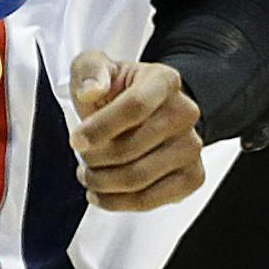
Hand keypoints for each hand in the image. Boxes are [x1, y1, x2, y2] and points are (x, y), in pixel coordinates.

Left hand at [68, 51, 203, 210]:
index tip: (76, 140)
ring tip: (87, 174)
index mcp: (163, 81)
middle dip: (94, 158)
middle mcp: (185, 113)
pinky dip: (118, 202)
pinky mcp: (192, 176)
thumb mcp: (95, 67)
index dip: (101, 127)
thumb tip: (91, 91)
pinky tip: (101, 194)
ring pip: (138, 178)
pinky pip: (152, 200)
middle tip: (81, 155)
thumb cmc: (117, 89)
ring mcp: (192, 147)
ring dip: (102, 182)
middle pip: (131, 148)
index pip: (134, 107)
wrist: (147, 109)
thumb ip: (89, 71)